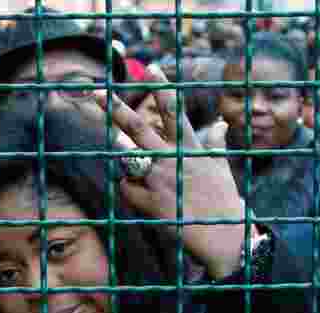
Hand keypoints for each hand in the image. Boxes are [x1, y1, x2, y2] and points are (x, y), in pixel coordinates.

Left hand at [93, 65, 249, 279]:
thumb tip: (221, 125)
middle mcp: (172, 160)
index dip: (163, 88)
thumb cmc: (224, 202)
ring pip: (127, 159)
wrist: (225, 237)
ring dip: (122, 156)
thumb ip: (216, 144)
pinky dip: (131, 191)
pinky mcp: (151, 203)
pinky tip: (143, 198)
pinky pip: (127, 190)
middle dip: (115, 109)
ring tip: (121, 149)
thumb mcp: (221, 168)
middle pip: (138, 128)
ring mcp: (159, 181)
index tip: (151, 68)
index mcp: (191, 149)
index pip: (175, 111)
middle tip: (95, 93)